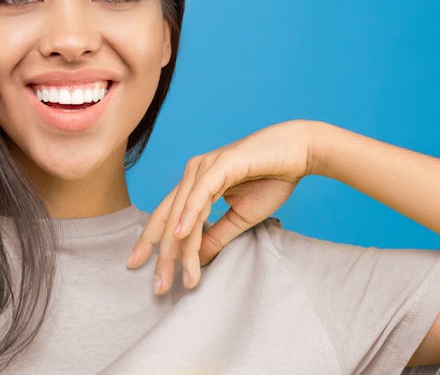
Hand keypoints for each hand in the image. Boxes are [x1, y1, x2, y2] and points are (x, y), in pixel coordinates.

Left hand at [126, 119, 316, 293]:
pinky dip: (189, 215)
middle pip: (168, 218)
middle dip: (161, 254)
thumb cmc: (271, 179)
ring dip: (178, 248)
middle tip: (158, 287)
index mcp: (195, 183)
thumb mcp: (239, 218)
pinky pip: (200, 195)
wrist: (299, 153)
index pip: (167, 216)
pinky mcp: (219, 165)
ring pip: (182, 213)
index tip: (140, 268)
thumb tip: (195, 260)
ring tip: (173, 276)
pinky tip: (181, 236)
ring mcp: (203, 167)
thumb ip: (215, 236)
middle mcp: (193, 173)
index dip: (152, 243)